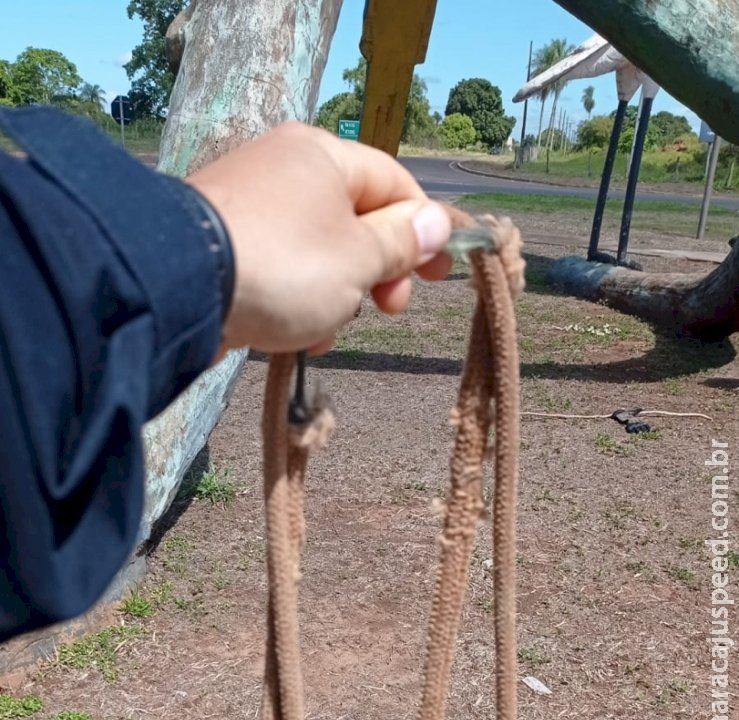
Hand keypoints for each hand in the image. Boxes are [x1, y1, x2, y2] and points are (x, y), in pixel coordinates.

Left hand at [187, 122, 451, 355]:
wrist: (177, 289)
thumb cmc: (285, 265)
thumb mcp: (359, 258)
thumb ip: (402, 241)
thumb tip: (435, 223)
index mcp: (324, 156)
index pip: (395, 184)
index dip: (425, 229)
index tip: (440, 274)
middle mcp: (285, 169)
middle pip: (356, 220)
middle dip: (379, 271)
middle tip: (390, 308)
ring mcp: (250, 207)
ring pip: (319, 252)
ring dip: (338, 296)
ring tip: (328, 329)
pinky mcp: (225, 245)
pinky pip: (281, 268)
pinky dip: (297, 300)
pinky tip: (296, 336)